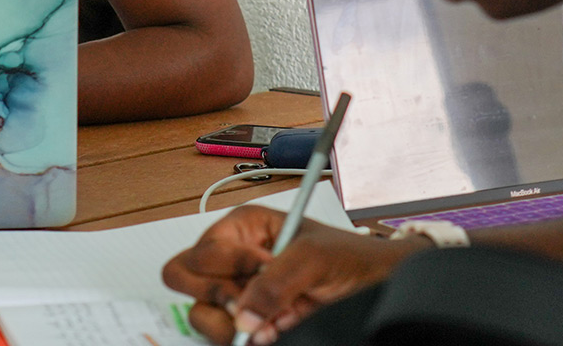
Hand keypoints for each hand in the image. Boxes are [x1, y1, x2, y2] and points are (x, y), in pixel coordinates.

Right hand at [161, 205, 425, 344]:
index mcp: (243, 227)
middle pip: (183, 276)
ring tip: (265, 323)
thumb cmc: (350, 258)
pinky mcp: (251, 324)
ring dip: (226, 323)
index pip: (203, 250)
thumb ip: (277, 280)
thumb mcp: (315, 256)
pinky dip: (244, 341)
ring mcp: (240, 294)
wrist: (379, 288)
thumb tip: (243, 315)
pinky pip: (225, 337)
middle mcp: (234, 259)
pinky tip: (276, 332)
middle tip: (247, 301)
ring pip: (199, 312)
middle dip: (212, 293)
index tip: (262, 268)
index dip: (230, 264)